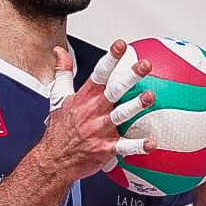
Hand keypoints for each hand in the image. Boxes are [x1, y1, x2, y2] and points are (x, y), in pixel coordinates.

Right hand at [38, 41, 154, 181]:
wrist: (53, 160)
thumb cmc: (60, 128)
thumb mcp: (58, 97)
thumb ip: (63, 72)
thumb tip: (59, 51)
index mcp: (85, 97)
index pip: (99, 73)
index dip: (111, 58)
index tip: (121, 45)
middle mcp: (93, 111)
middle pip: (113, 90)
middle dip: (129, 77)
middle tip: (144, 65)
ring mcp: (99, 130)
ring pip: (120, 115)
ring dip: (135, 106)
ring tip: (150, 96)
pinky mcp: (104, 149)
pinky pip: (123, 147)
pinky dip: (137, 146)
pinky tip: (152, 143)